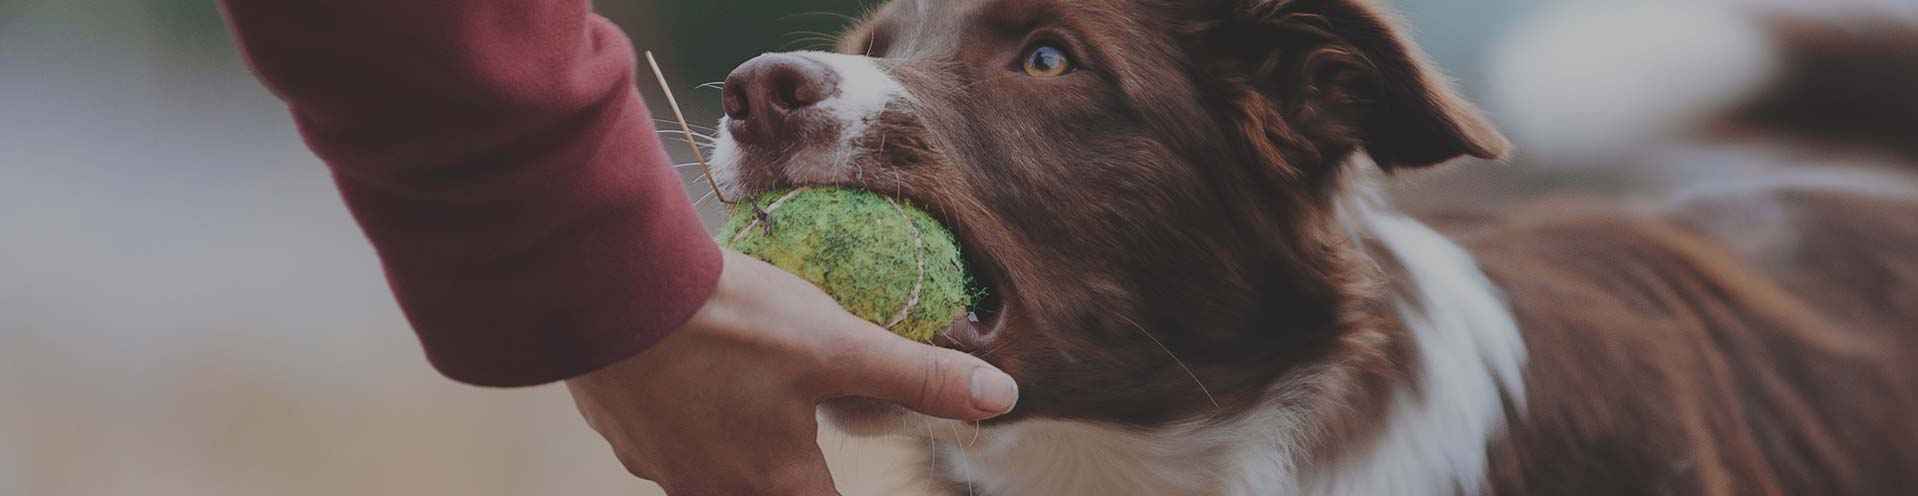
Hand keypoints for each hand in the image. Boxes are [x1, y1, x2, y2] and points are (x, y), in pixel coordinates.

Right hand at [565, 250, 1018, 494]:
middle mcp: (714, 488)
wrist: (611, 290)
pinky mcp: (619, 431)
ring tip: (746, 408)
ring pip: (708, 476)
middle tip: (796, 440)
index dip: (836, 491)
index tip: (837, 477)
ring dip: (732, 452)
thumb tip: (1002, 395)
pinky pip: (661, 442)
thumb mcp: (838, 343)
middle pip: (766, 495)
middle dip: (786, 476)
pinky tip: (686, 379)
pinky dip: (682, 420)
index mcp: (775, 479)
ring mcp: (659, 465)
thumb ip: (917, 375)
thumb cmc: (728, 321)